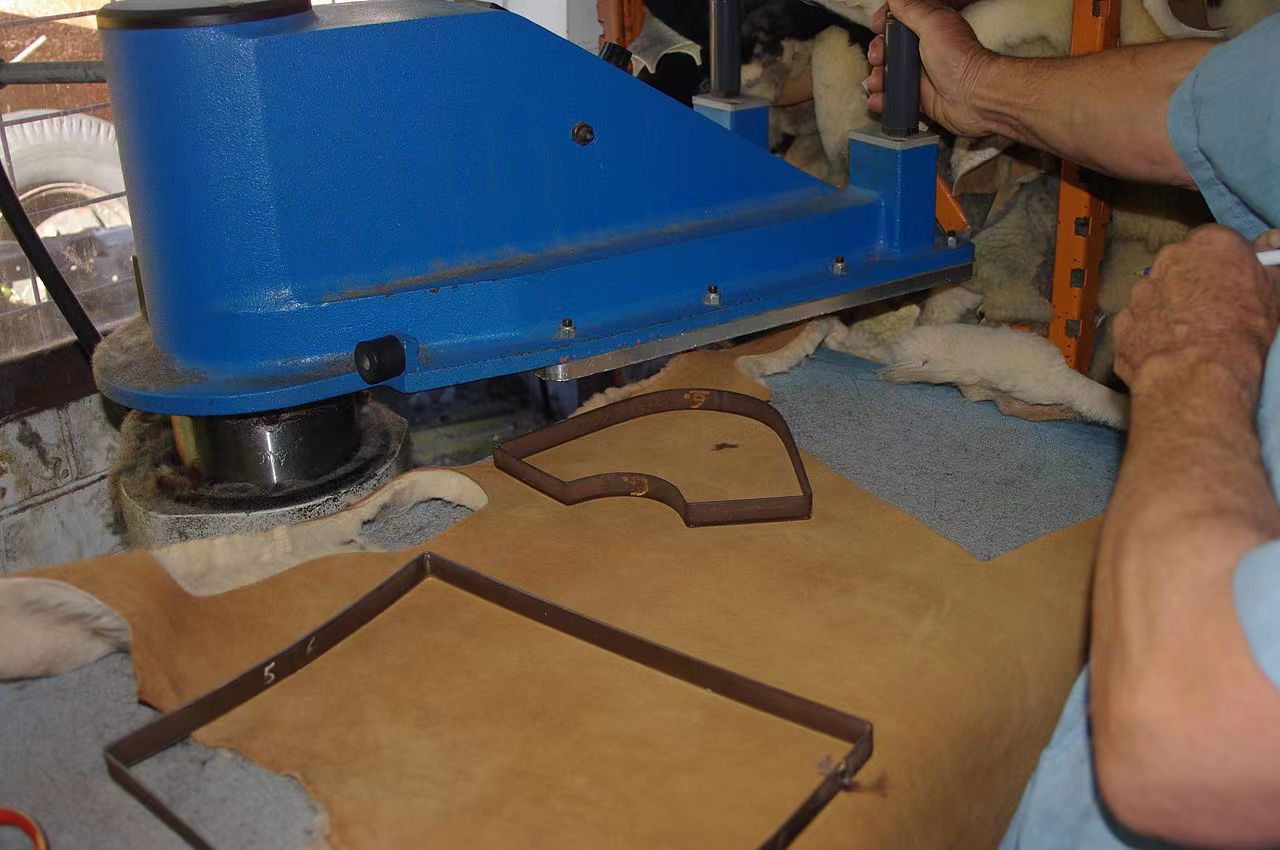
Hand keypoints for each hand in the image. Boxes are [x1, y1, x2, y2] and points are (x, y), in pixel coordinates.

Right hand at [865, 0, 997, 136]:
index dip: (886, 21)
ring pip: (889, 73)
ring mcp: (920, 74)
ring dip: (878, 78)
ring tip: (878, 82)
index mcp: (929, 27)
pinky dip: (884, 99)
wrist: (972, 96)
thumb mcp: (933, 23)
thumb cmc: (960, 60)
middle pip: (890, 47)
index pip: (901, 18)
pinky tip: (880, 99)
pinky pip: (895, 97)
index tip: (878, 26)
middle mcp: (924, 49)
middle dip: (878, 52)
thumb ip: (912, 8)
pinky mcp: (918, 97)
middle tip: (879, 57)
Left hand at [1113, 225, 1279, 390]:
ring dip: (1167, 308)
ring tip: (1188, 336)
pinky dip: (1148, 334)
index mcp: (1210, 243)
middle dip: (1191, 284)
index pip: (1215, 243)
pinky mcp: (1122, 321)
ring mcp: (1140, 290)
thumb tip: (1272, 244)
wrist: (1197, 371)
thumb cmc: (1242, 329)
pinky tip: (1167, 350)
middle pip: (1180, 266)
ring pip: (1155, 293)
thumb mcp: (1274, 290)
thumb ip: (1269, 262)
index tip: (1230, 283)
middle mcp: (1169, 259)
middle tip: (1210, 311)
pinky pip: (1137, 323)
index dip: (1222, 265)